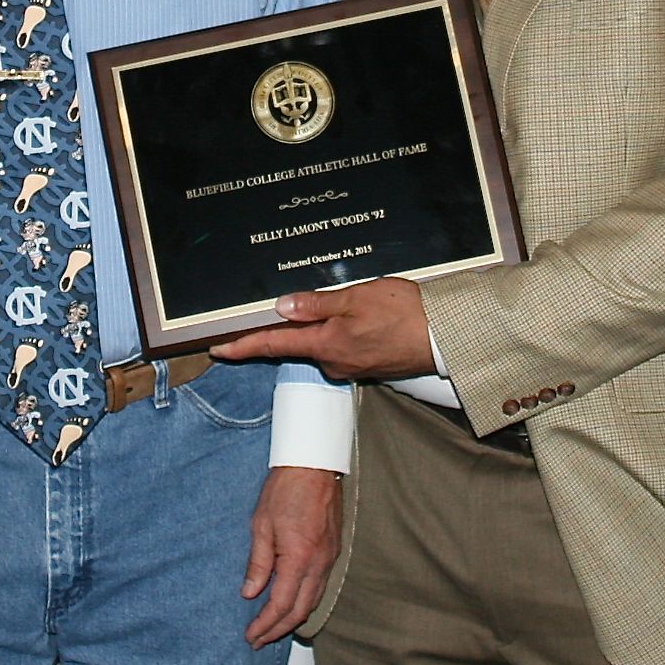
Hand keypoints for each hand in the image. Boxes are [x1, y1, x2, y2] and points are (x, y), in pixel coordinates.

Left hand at [211, 278, 434, 380]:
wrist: (445, 338)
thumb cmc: (404, 314)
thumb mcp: (355, 298)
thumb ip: (316, 304)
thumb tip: (282, 307)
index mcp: (325, 345)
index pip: (273, 345)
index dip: (243, 346)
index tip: (219, 349)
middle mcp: (333, 362)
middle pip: (302, 342)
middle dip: (303, 323)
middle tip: (322, 298)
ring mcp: (352, 367)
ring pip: (326, 343)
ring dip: (332, 324)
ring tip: (359, 302)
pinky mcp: (369, 366)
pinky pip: (347, 347)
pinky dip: (349, 331)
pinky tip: (368, 317)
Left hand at [241, 466, 340, 646]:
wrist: (314, 466)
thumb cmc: (285, 490)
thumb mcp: (261, 525)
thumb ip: (258, 563)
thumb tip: (250, 592)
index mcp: (298, 558)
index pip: (281, 605)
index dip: (265, 625)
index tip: (251, 635)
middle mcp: (319, 563)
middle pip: (300, 611)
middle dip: (278, 630)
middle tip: (259, 639)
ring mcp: (330, 558)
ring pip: (313, 601)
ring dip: (293, 619)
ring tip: (273, 627)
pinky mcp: (334, 551)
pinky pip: (321, 586)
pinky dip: (305, 602)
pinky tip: (293, 603)